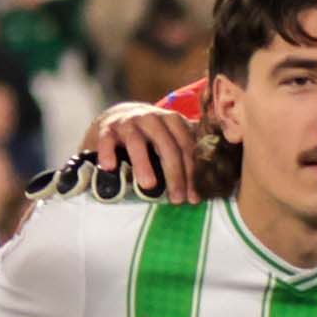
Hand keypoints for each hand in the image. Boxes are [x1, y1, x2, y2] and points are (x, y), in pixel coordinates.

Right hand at [53, 100, 207, 202]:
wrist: (117, 118)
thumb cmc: (150, 137)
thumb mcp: (171, 139)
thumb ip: (187, 153)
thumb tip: (210, 184)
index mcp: (173, 121)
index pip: (187, 147)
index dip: (192, 173)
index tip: (194, 198)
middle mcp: (152, 118)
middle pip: (166, 146)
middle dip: (174, 174)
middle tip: (177, 199)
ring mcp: (128, 122)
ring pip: (137, 142)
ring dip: (143, 164)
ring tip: (148, 185)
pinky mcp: (106, 128)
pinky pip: (107, 140)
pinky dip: (108, 153)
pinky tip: (110, 167)